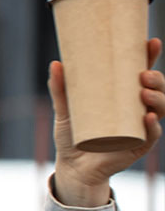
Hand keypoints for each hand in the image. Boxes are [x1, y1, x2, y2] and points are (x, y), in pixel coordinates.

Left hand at [50, 37, 163, 206]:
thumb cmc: (72, 135)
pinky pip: (150, 136)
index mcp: (124, 98)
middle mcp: (136, 111)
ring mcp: (139, 128)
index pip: (142, 74)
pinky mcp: (137, 146)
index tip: (150, 42)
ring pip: (159, 110)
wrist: (72, 167)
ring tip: (144, 94)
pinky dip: (152, 127)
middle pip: (156, 89)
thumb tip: (56, 63)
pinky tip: (148, 118)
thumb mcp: (65, 110)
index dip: (150, 58)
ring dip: (158, 99)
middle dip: (156, 79)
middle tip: (143, 74)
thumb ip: (60, 89)